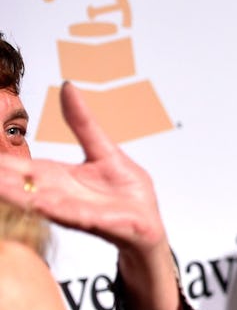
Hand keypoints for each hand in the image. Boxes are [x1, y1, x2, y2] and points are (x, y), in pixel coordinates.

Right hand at [0, 82, 167, 255]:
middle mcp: (59, 195)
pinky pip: (69, 215)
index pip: (22, 168)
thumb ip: (83, 123)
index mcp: (58, 177)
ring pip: (37, 202)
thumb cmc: (128, 192)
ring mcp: (73, 210)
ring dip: (15, 196)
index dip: (2, 163)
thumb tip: (67, 87)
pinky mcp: (93, 221)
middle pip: (21, 187)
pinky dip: (52, 209)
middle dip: (2, 181)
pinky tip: (36, 203)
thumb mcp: (104, 149)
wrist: (149, 223)